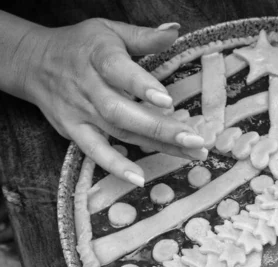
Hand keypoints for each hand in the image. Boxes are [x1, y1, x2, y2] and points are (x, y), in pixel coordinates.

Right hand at [17, 18, 204, 186]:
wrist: (33, 62)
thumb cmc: (81, 46)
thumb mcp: (110, 30)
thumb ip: (144, 36)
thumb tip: (176, 30)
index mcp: (98, 56)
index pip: (118, 71)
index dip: (141, 86)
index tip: (168, 100)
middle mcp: (88, 86)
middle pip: (124, 111)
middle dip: (161, 128)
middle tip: (196, 140)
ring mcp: (80, 112)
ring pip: (119, 132)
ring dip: (156, 146)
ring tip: (190, 154)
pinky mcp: (73, 131)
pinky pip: (94, 152)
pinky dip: (115, 166)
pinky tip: (139, 178)